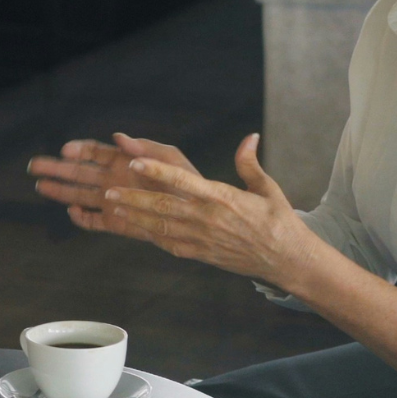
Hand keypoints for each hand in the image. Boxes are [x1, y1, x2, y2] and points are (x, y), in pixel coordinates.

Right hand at [29, 133, 200, 211]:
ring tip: (40, 186)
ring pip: (79, 195)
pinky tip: (72, 211)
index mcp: (122, 161)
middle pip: (77, 172)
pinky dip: (82, 218)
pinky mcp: (116, 223)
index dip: (78, 149)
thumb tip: (118, 137)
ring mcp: (112, 201)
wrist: (197, 213)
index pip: (93, 152)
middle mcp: (112, 180)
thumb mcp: (170, 157)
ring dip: (60, 191)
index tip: (66, 150)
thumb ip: (145, 147)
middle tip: (34, 165)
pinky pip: (93, 222)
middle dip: (56, 168)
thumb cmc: (186, 181)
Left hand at [49, 134, 314, 288]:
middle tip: (108, 190)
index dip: (157, 172)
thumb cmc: (278, 221)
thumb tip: (250, 136)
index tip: (135, 163)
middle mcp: (207, 219)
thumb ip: (249, 163)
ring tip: (112, 206)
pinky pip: (169, 243)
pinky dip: (148, 235)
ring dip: (134, 216)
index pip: (182, 181)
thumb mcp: (267, 188)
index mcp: (221, 198)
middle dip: (133, 198)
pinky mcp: (200, 254)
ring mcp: (201, 239)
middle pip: (162, 207)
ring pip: (160, 227)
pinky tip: (132, 227)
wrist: (288, 260)